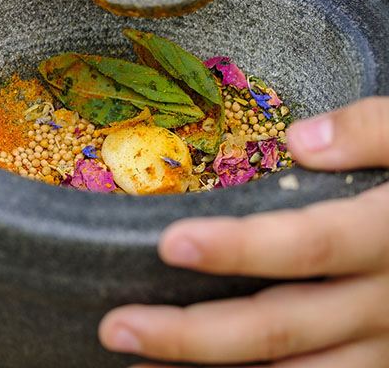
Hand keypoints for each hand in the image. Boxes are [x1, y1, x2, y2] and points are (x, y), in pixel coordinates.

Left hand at [98, 97, 388, 366]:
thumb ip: (374, 131)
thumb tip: (302, 141)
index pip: (307, 246)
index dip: (239, 249)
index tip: (169, 243)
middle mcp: (385, 305)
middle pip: (282, 327)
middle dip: (193, 334)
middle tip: (115, 326)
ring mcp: (386, 348)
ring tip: (136, 367)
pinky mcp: (384, 367)